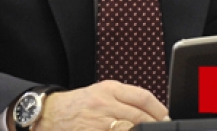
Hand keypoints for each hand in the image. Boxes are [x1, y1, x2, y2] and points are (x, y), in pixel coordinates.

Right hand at [36, 81, 168, 130]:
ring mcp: (98, 121)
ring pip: (129, 128)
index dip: (159, 110)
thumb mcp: (101, 93)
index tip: (167, 118)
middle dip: (154, 125)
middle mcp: (105, 103)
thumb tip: (150, 110)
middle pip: (139, 116)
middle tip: (163, 128)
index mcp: (110, 89)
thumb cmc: (78, 104)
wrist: (49, 114)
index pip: (143, 97)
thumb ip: (124, 99)